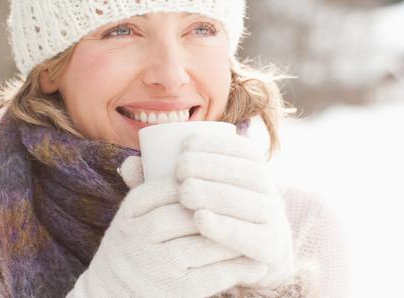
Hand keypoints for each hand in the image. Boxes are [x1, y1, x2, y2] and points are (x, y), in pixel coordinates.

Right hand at [67, 174, 265, 297]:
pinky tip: (257, 265)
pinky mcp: (172, 292)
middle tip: (256, 203)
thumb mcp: (133, 212)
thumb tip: (174, 139)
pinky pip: (213, 277)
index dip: (208, 182)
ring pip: (207, 244)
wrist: (109, 292)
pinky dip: (239, 270)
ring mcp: (156, 265)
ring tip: (261, 231)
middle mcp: (140, 236)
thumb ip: (150, 179)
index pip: (177, 186)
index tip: (233, 180)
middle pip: (194, 213)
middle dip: (227, 208)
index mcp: (133, 209)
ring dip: (237, 237)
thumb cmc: (133, 244)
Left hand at [176, 133, 295, 288]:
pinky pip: (253, 236)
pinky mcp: (271, 246)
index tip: (186, 143)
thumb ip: (162, 183)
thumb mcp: (190, 196)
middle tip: (180, 169)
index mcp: (256, 172)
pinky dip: (227, 227)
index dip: (218, 143)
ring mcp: (274, 219)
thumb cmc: (208, 217)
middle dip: (214, 166)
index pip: (246, 150)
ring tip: (185, 192)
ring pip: (253, 202)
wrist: (243, 259)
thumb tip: (129, 165)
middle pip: (250, 173)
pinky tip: (201, 220)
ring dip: (218, 194)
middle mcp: (270, 192)